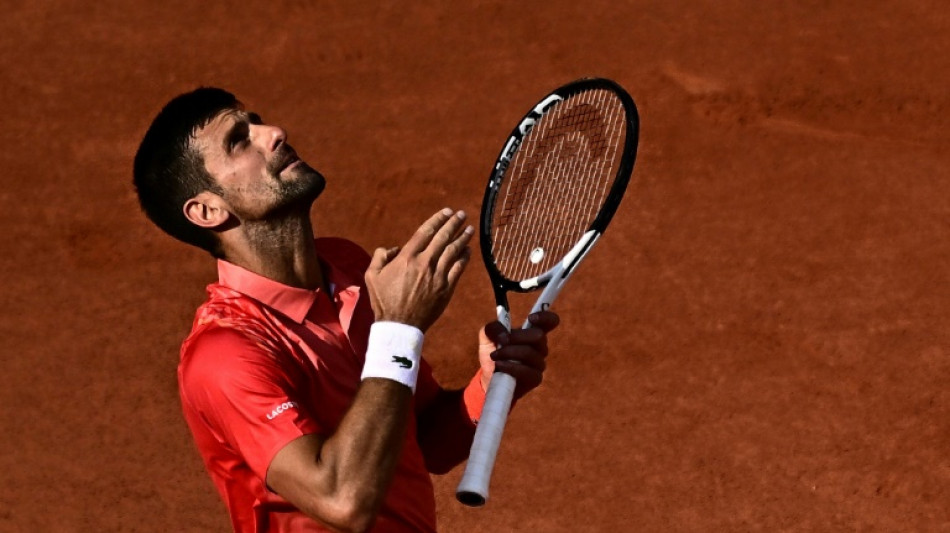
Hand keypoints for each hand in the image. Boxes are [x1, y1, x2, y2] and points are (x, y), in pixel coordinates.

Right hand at [364, 208, 472, 331]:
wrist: (399, 325)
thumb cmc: (383, 301)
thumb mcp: (372, 276)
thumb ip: (379, 256)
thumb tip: (392, 248)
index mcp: (407, 258)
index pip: (425, 232)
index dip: (438, 219)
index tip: (447, 212)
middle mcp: (424, 263)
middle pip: (443, 237)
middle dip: (454, 223)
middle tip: (462, 215)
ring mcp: (437, 276)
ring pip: (453, 251)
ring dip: (462, 238)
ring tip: (469, 229)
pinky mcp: (446, 288)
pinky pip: (458, 268)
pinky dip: (464, 257)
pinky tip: (468, 250)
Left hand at [478, 311, 559, 398]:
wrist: (489, 378)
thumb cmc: (494, 353)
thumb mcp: (487, 336)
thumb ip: (494, 328)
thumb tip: (504, 334)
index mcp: (532, 332)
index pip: (550, 321)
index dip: (545, 317)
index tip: (530, 318)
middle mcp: (540, 347)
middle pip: (538, 336)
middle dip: (517, 337)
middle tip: (501, 341)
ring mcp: (539, 363)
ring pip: (529, 353)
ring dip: (508, 352)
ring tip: (494, 356)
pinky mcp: (535, 378)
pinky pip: (526, 371)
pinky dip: (510, 367)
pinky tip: (499, 365)